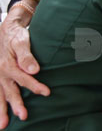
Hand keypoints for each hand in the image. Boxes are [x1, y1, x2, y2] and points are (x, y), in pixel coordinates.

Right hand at [0, 1, 48, 128]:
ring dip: (1, 111)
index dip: (35, 86)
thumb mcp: (21, 42)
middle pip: (9, 92)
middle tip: (24, 116)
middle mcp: (1, 74)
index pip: (23, 78)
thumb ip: (27, 56)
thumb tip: (35, 70)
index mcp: (8, 65)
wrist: (6, 30)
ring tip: (3, 126)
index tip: (47, 92)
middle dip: (16, 105)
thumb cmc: (16, 36)